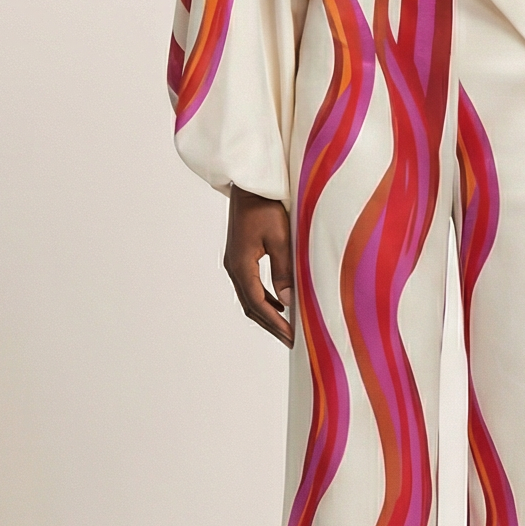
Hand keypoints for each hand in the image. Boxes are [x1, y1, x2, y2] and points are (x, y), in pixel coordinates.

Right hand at [224, 187, 294, 345]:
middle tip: (289, 340)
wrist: (249, 185)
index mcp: (241, 265)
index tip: (290, 337)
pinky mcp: (239, 256)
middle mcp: (234, 267)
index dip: (276, 322)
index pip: (259, 303)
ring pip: (249, 297)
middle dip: (270, 324)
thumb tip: (287, 301)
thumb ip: (284, 270)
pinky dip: (263, 298)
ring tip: (285, 327)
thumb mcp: (280, 238)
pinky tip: (278, 301)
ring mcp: (234, 262)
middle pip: (251, 305)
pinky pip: (250, 285)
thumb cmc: (265, 206)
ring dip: (266, 313)